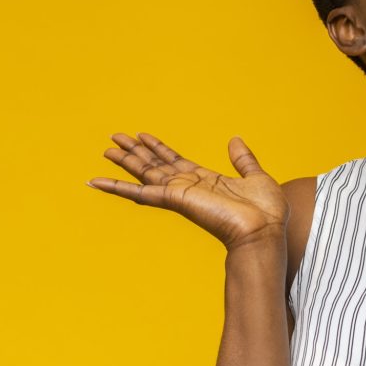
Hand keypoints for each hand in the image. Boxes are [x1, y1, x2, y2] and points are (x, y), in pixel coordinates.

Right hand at [87, 133, 288, 250]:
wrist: (265, 230)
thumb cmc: (266, 211)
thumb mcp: (256, 176)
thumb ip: (243, 159)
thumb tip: (235, 140)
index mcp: (206, 180)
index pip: (176, 161)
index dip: (158, 148)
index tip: (142, 135)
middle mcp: (189, 186)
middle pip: (156, 165)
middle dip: (136, 152)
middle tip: (115, 138)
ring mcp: (180, 193)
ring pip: (146, 174)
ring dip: (126, 162)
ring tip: (107, 150)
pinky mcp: (175, 199)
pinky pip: (141, 192)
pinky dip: (118, 187)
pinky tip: (99, 182)